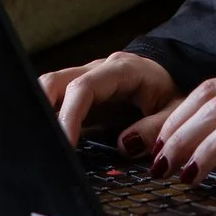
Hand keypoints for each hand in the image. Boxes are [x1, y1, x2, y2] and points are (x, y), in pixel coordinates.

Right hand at [40, 51, 175, 149]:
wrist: (171, 76)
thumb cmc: (171, 92)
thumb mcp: (174, 112)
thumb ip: (155, 129)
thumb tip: (125, 145)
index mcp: (121, 70)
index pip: (83, 88)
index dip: (69, 115)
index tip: (65, 144)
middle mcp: (98, 70)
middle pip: (54, 81)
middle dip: (41, 108)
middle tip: (42, 143)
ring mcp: (86, 80)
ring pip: (49, 89)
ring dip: (42, 113)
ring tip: (42, 143)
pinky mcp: (81, 95)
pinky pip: (57, 101)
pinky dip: (49, 118)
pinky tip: (49, 140)